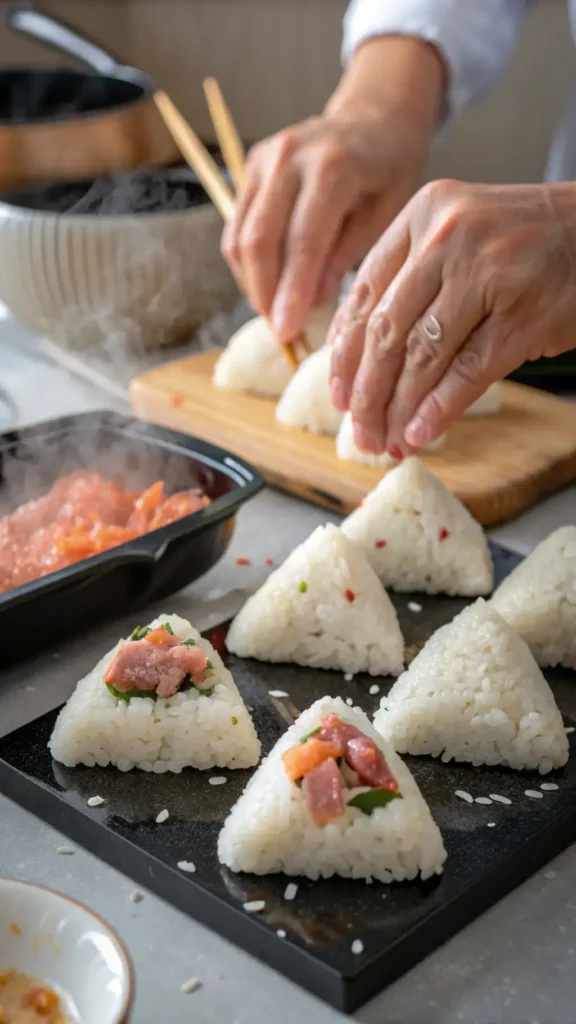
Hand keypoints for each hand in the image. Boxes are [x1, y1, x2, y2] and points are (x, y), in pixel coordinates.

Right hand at [221, 37, 444, 341]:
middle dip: (265, 294)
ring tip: (276, 312)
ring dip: (253, 283)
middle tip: (280, 331)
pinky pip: (237, 227)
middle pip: (259, 240)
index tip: (288, 332)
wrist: (372, 119)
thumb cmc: (387, 171)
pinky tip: (270, 285)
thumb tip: (312, 303)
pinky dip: (248, 265)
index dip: (291, 292)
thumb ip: (346, 256)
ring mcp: (263, 160)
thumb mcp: (385, 215)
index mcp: (332, 167)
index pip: (302, 241)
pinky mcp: (249, 169)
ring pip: (240, 238)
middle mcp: (289, 157)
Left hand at [330, 179, 575, 455]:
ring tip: (389, 442)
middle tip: (360, 432)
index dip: (345, 354)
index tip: (338, 395)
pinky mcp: (522, 314)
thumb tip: (358, 358)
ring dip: (400, 410)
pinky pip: (466, 372)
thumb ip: (410, 279)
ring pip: (422, 357)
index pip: (364, 294)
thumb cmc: (523, 241)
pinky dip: (439, 409)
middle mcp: (447, 238)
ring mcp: (487, 275)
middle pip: (386, 332)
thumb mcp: (458, 235)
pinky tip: (421, 433)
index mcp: (423, 215)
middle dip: (368, 394)